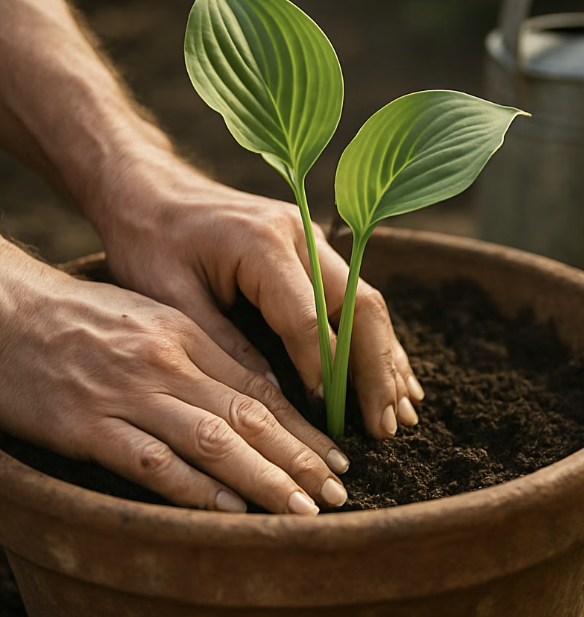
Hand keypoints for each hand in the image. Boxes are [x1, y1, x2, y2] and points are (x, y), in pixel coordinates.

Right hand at [0, 240, 349, 513]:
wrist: (5, 312)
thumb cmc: (82, 318)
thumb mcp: (152, 319)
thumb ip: (204, 355)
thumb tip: (258, 394)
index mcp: (186, 336)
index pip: (260, 388)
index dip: (304, 427)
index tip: (338, 455)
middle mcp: (167, 363)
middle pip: (249, 417)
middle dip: (301, 458)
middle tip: (339, 492)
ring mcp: (129, 395)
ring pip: (213, 441)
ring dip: (264, 478)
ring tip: (302, 510)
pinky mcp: (88, 426)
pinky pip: (153, 463)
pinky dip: (196, 488)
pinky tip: (231, 511)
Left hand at [91, 149, 423, 438]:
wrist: (146, 189)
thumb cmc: (148, 242)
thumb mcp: (171, 299)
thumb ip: (224, 345)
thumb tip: (277, 399)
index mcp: (262, 243)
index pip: (310, 318)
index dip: (324, 371)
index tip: (332, 420)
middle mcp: (300, 236)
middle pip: (360, 307)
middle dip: (377, 372)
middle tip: (387, 427)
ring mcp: (313, 240)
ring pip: (368, 303)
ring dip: (387, 360)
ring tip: (404, 413)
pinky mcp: (314, 251)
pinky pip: (355, 298)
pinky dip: (375, 341)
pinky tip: (394, 375)